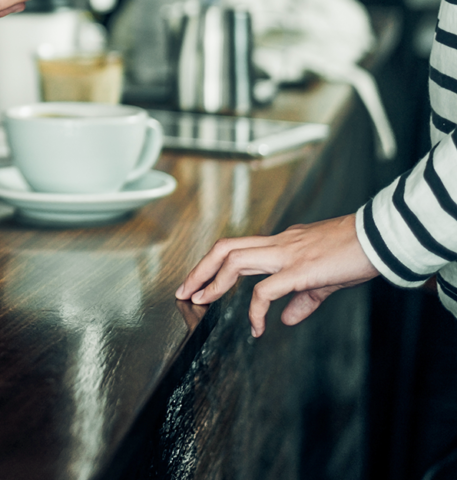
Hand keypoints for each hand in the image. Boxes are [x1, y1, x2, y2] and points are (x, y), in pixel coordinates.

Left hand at [174, 214, 379, 337]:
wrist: (382, 239)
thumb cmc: (357, 254)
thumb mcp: (325, 279)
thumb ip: (302, 298)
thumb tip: (286, 319)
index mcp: (282, 242)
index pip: (237, 248)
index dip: (213, 265)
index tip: (198, 284)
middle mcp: (279, 243)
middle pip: (225, 248)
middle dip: (200, 270)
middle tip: (183, 292)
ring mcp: (287, 254)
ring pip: (235, 259)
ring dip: (213, 282)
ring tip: (200, 301)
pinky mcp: (300, 270)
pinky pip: (265, 290)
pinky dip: (254, 309)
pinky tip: (256, 327)